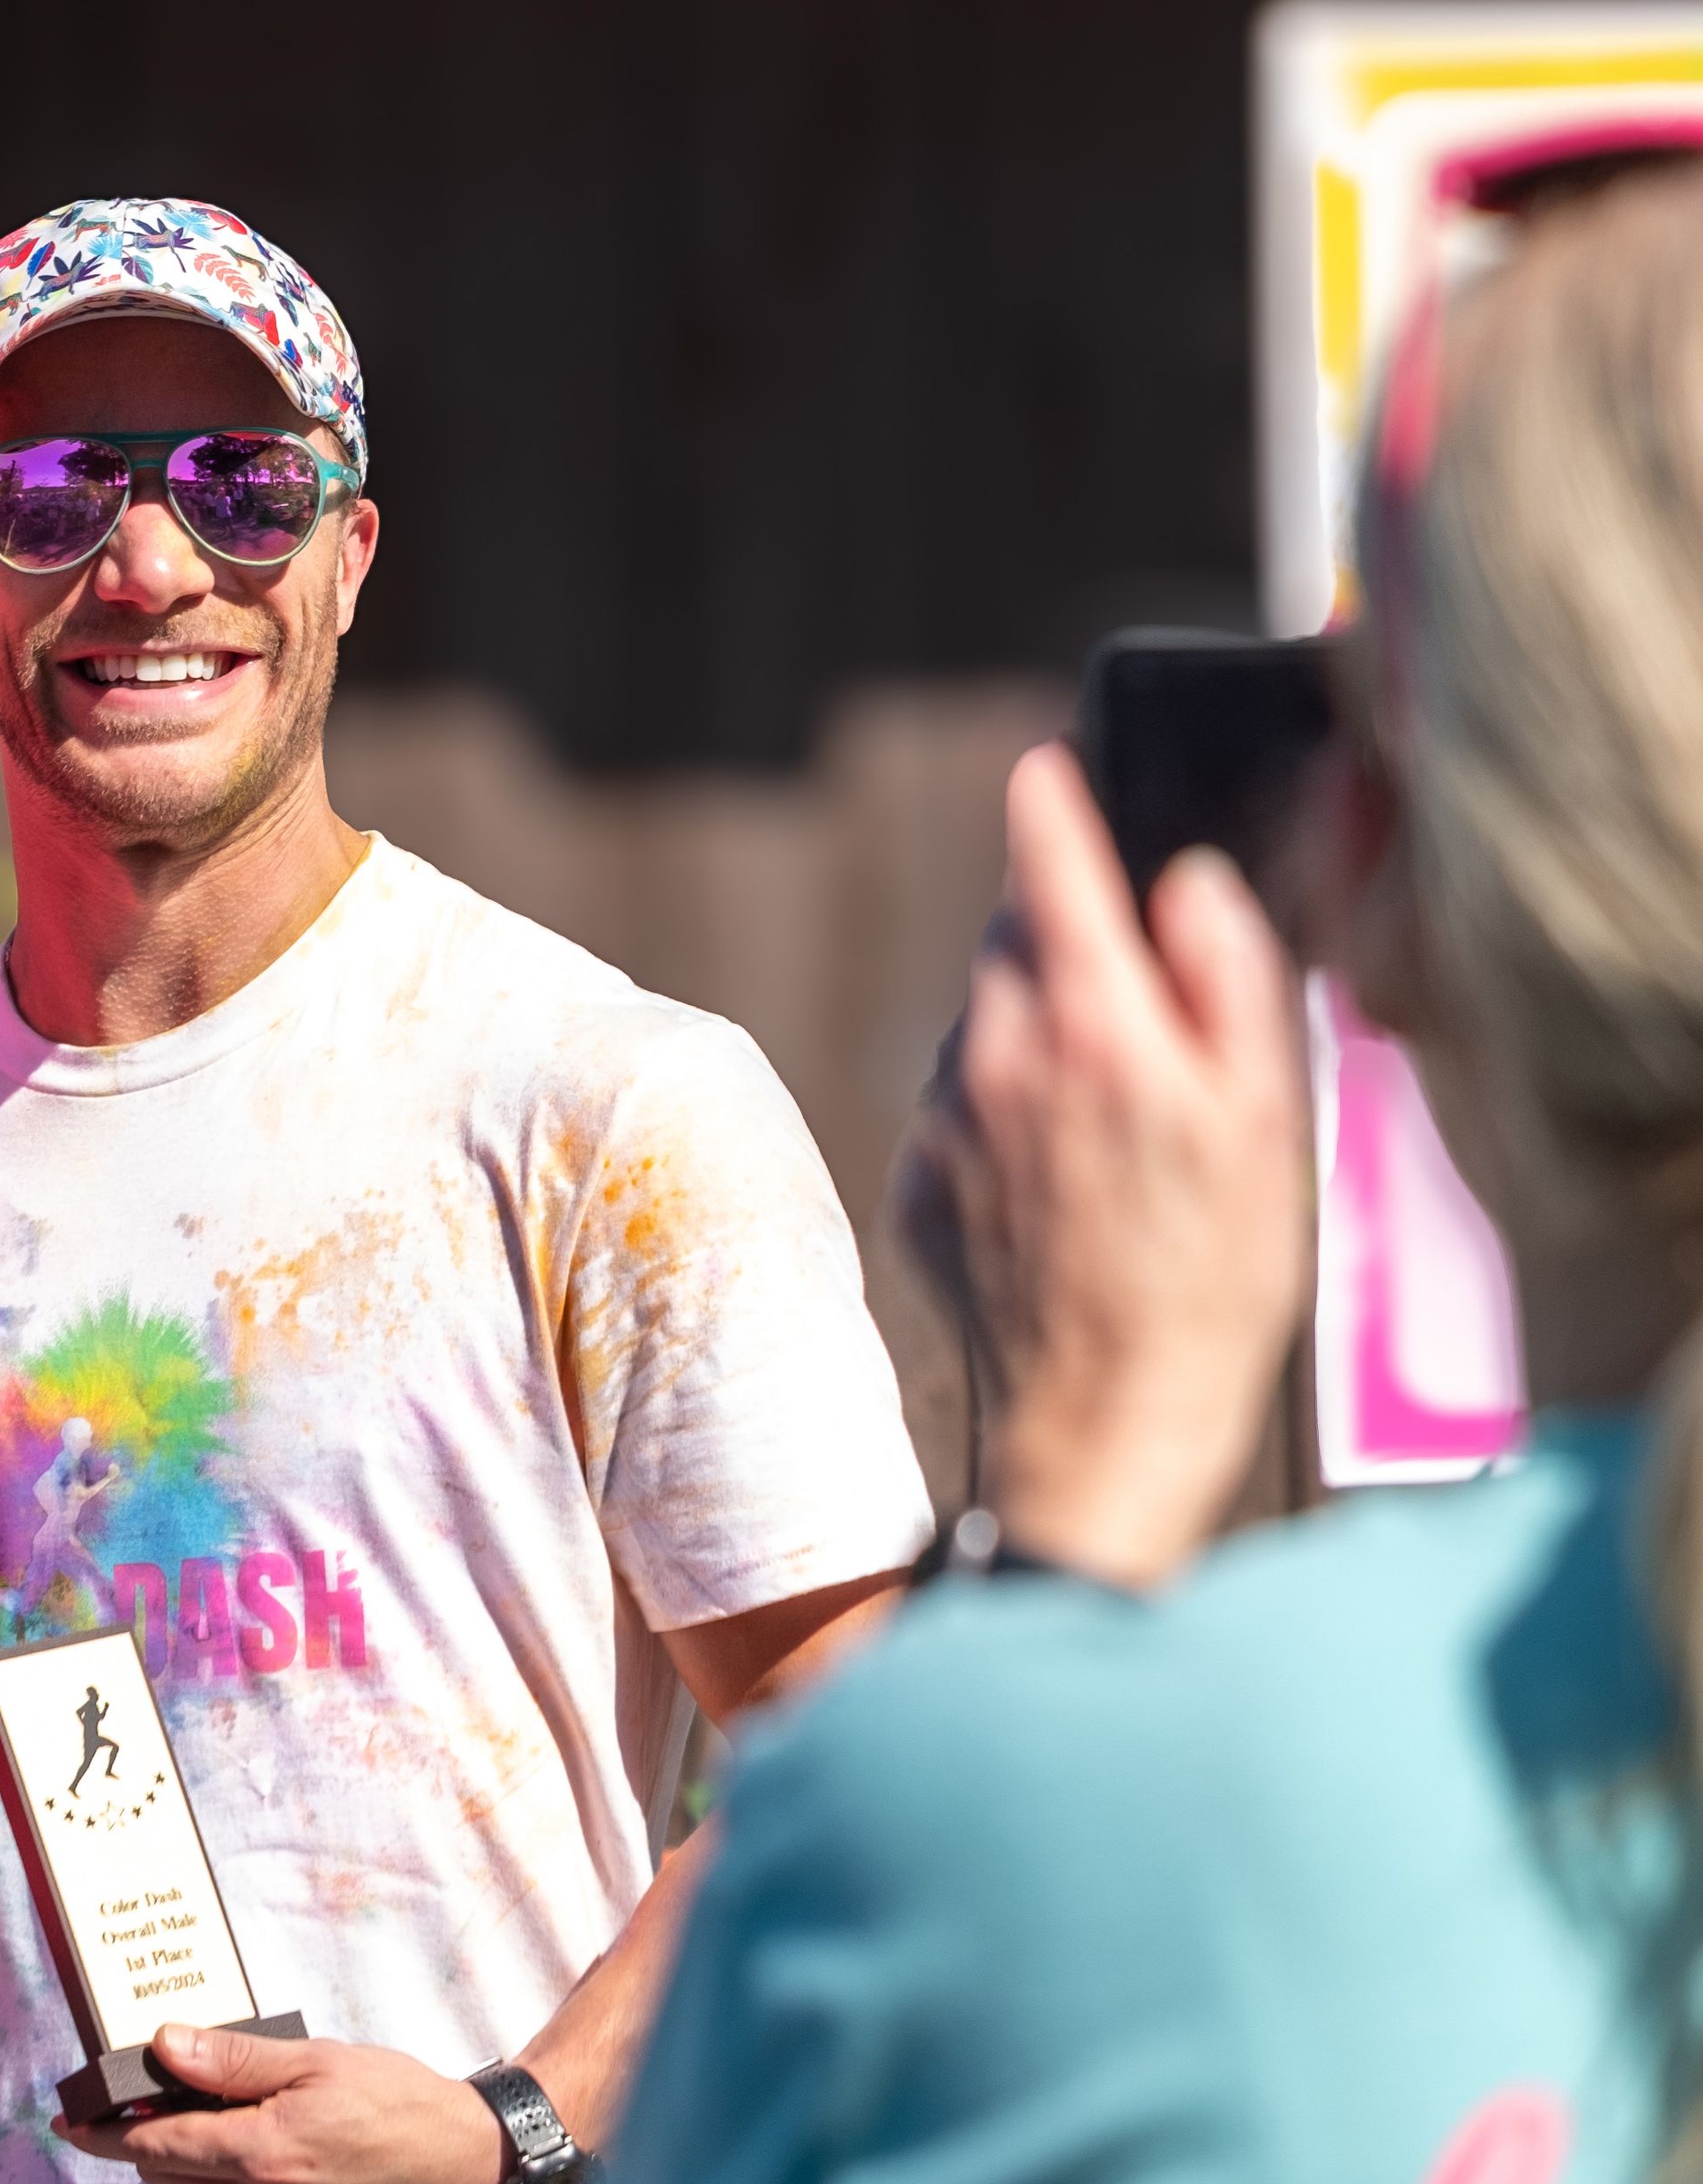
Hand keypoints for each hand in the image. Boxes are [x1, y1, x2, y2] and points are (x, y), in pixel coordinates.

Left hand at [56, 2024, 507, 2183]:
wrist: (463, 2156)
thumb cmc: (396, 2103)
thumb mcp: (315, 2062)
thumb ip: (234, 2060)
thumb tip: (165, 2046)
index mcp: (262, 2155)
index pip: (155, 2150)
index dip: (104, 2136)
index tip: (68, 2124)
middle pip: (165, 2179)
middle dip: (139, 2145)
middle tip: (138, 2100)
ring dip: (174, 2165)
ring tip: (182, 2118)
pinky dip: (211, 2178)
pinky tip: (225, 2144)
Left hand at [949, 745, 1308, 1587]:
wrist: (1102, 1420)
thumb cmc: (1210, 1274)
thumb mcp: (1265, 1117)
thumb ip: (1225, 977)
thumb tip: (1186, 880)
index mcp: (1091, 1022)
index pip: (1048, 867)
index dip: (1051, 803)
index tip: (1045, 763)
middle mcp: (994, 1054)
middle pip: (1013, 945)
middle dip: (1065, 946)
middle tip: (1141, 1015)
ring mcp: (944, 1118)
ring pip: (984, 1026)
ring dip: (1037, 1038)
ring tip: (1115, 1131)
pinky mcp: (918, 1179)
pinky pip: (963, 1108)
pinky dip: (1007, 1116)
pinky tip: (1064, 1190)